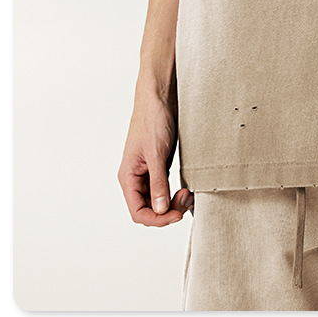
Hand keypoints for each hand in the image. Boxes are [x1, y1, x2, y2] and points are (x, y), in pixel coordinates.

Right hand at [118, 94, 193, 225]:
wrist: (159, 97)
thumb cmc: (152, 119)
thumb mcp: (156, 153)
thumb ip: (158, 183)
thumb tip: (161, 210)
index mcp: (128, 177)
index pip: (138, 212)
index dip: (157, 219)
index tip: (176, 215)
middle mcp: (136, 178)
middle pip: (150, 209)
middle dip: (169, 210)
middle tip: (187, 198)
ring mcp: (148, 172)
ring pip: (159, 200)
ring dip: (174, 202)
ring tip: (189, 194)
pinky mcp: (160, 165)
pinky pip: (166, 188)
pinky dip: (176, 192)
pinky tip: (187, 189)